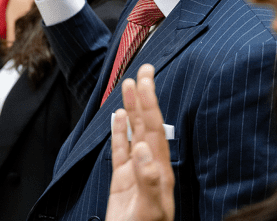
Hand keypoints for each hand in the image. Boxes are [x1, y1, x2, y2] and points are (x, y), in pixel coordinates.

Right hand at [106, 65, 174, 220]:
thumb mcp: (150, 209)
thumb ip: (149, 179)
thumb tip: (144, 149)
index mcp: (159, 168)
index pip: (154, 127)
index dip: (150, 102)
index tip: (147, 80)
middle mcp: (150, 165)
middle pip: (146, 123)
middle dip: (144, 96)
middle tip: (143, 70)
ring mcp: (136, 171)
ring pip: (133, 132)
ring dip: (132, 109)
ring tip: (128, 86)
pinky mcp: (123, 180)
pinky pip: (120, 149)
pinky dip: (119, 131)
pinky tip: (118, 117)